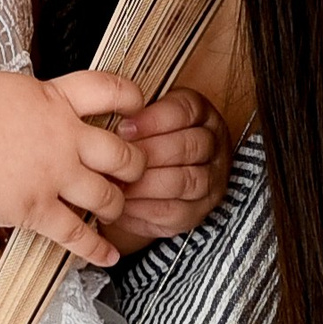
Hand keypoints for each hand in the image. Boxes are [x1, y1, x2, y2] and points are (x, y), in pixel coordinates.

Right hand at [0, 68, 144, 265]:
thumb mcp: (8, 88)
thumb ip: (39, 99)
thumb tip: (47, 104)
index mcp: (56, 100)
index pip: (111, 90)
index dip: (133, 98)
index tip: (140, 107)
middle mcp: (64, 138)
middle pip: (123, 153)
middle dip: (135, 165)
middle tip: (133, 172)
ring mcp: (53, 177)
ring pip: (108, 197)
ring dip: (116, 206)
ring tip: (113, 210)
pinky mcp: (36, 210)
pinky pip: (76, 235)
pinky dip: (95, 249)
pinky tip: (107, 257)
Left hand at [99, 87, 232, 252]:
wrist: (159, 181)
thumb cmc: (148, 143)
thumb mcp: (145, 120)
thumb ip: (133, 119)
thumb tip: (108, 128)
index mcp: (201, 115)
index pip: (186, 111)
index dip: (153, 120)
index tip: (124, 129)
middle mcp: (214, 146)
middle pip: (189, 146)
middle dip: (148, 153)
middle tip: (118, 159)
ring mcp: (210, 181)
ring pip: (185, 181)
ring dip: (146, 183)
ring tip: (117, 182)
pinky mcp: (197, 212)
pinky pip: (174, 212)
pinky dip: (144, 208)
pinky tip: (122, 202)